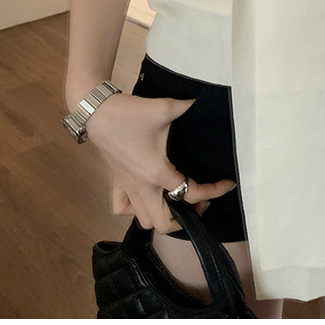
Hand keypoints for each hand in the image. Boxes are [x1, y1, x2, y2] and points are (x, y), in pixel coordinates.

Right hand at [85, 93, 237, 233]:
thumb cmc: (129, 113)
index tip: (227, 184)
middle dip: (185, 219)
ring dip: (162, 216)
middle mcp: (142, 187)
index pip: (189, 194)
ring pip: (144, 220)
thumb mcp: (164, 108)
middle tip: (199, 200)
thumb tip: (202, 101)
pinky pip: (123, 208)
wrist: (97, 112)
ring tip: (177, 201)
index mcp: (156, 174)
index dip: (213, 191)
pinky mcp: (117, 182)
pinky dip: (135, 209)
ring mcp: (127, 187)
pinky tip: (146, 195)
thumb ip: (187, 106)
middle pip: (164, 223)